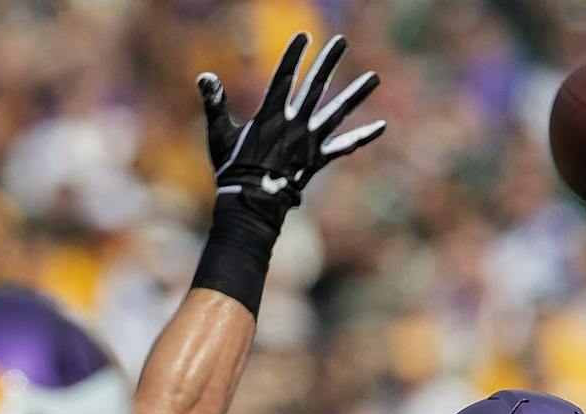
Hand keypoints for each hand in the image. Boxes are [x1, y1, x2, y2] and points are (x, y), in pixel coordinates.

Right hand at [198, 33, 384, 219]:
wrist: (251, 203)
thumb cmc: (232, 169)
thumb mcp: (219, 134)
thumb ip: (215, 103)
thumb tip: (204, 76)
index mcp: (270, 115)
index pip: (283, 77)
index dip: (293, 56)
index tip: (304, 36)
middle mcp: (294, 124)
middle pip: (315, 86)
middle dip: (329, 62)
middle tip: (343, 42)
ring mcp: (309, 141)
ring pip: (337, 112)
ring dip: (356, 94)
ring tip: (375, 78)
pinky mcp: (318, 159)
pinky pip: (343, 147)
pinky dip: (361, 137)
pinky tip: (381, 126)